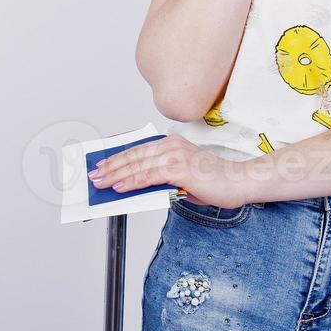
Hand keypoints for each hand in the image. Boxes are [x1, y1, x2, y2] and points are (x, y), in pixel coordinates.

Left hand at [87, 135, 252, 208]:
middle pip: (133, 156)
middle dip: (110, 167)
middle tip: (94, 175)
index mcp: (171, 143)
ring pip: (137, 165)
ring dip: (115, 175)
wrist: (237, 182)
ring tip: (101, 183)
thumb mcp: (180, 178)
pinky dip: (131, 182)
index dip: (117, 158)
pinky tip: (119, 187)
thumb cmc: (211, 181)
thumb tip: (134, 187)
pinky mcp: (178, 168)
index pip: (137, 149)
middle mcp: (171, 145)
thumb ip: (159, 179)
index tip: (101, 165)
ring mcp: (174, 155)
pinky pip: (148, 176)